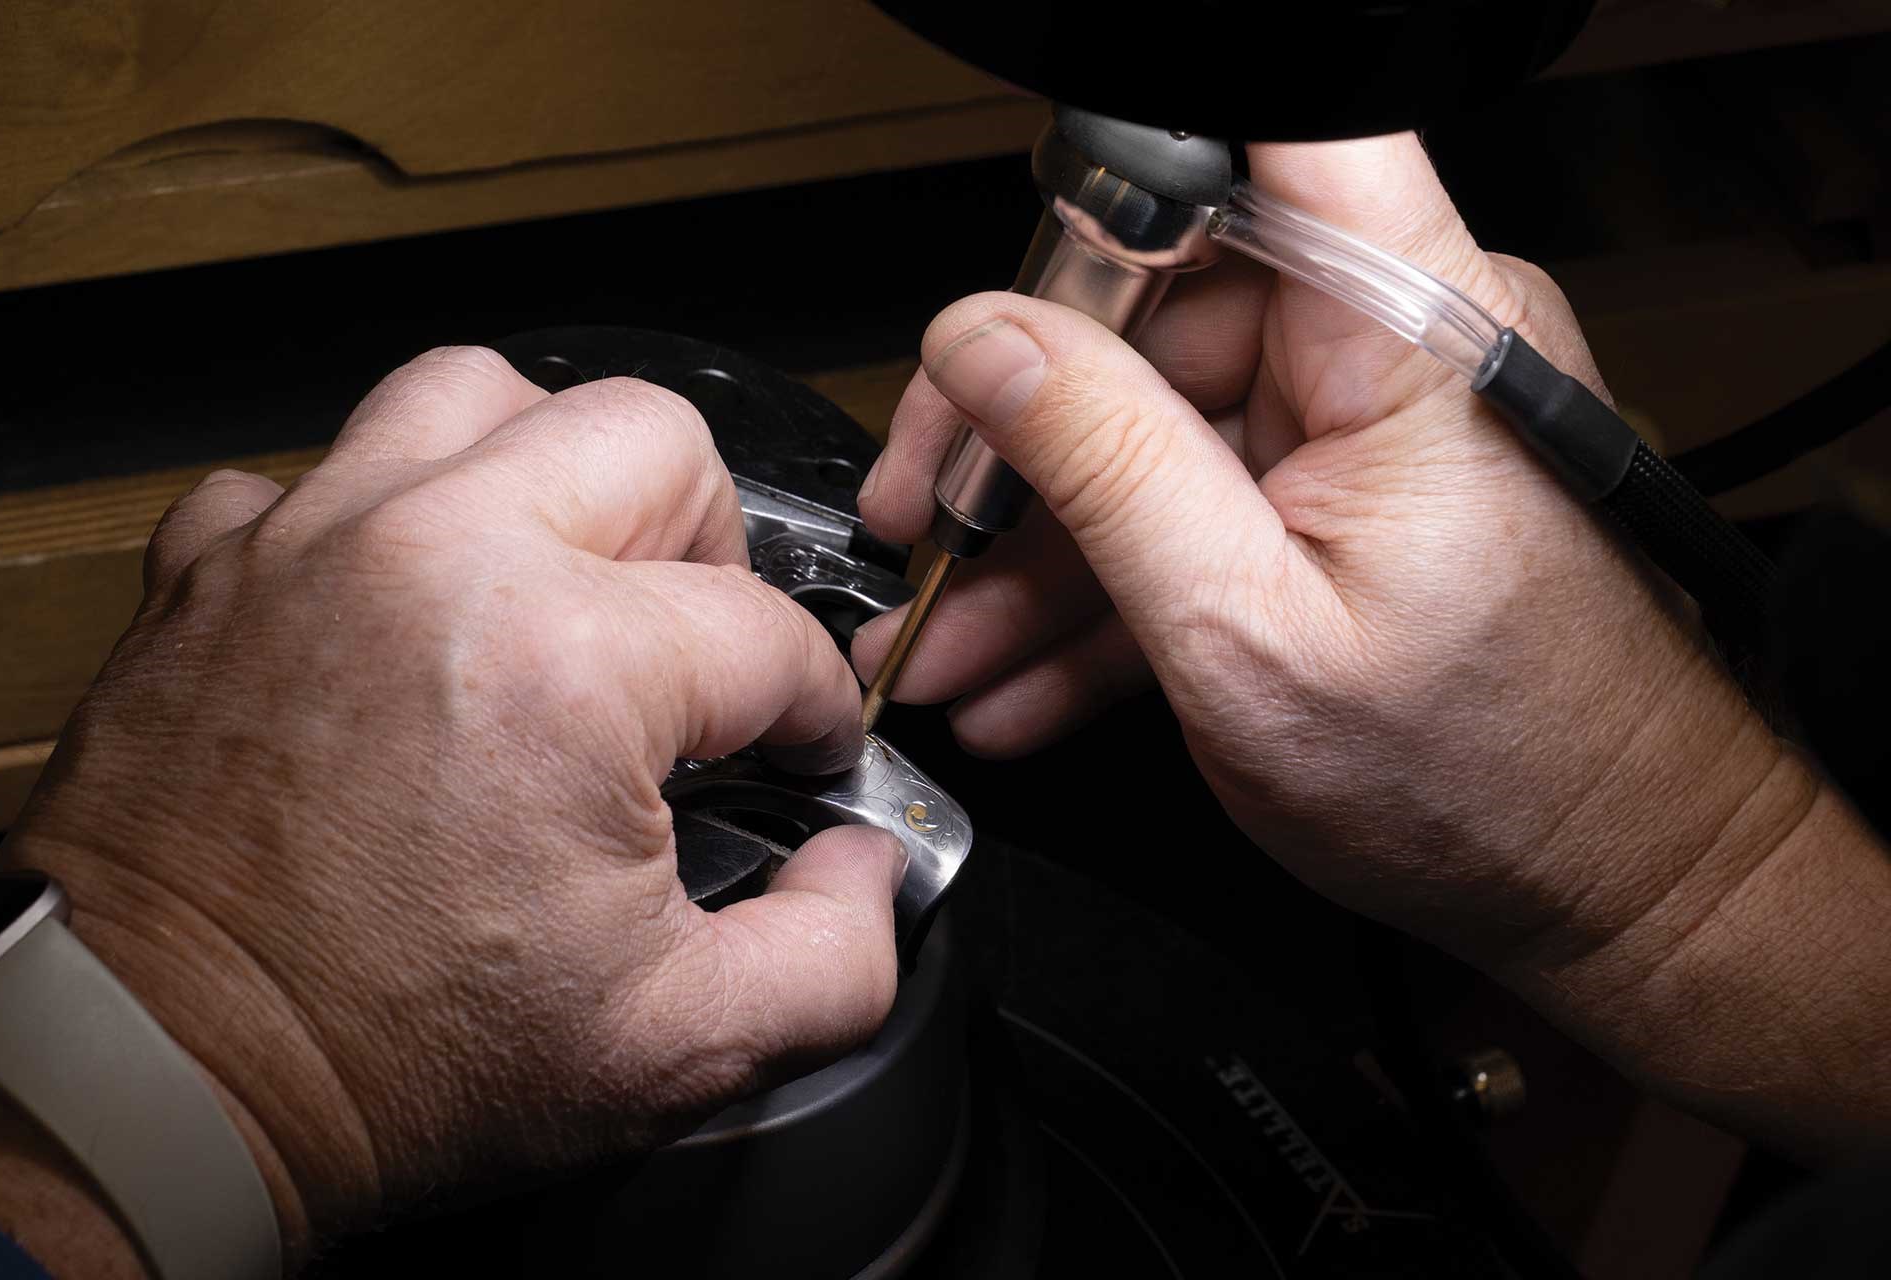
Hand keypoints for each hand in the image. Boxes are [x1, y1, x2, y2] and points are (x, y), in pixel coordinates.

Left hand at [0, 348, 904, 1265]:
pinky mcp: (212, 569)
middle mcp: (437, 556)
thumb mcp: (672, 1048)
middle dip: (712, 547)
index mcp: (565, 664)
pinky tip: (401, 604)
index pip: (768, 634)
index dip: (817, 708)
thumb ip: (834, 955)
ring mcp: (312, 542)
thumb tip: (860, 867)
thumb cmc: (379, 1061)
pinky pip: (314, 470)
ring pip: (479, 392)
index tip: (802, 752)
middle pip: (653, 438)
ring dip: (550, 469)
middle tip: (698, 646)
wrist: (151, 1080)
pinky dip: (375, 515)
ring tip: (564, 571)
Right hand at [856, 136, 1889, 1159]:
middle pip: (1160, 306)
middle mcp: (1401, 345)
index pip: (1281, 138)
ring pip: (1153, 425)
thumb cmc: (1490, 782)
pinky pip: (1195, 500)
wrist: (1608, 883)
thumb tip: (985, 343)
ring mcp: (1370, 421)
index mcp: (1409, 334)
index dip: (1133, 168)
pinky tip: (1022, 666)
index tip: (1019, 266)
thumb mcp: (1246, 634)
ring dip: (1039, 544)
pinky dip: (1109, 583)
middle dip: (1018, 437)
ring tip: (947, 641)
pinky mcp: (1347, 491)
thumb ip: (1106, 468)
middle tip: (928, 531)